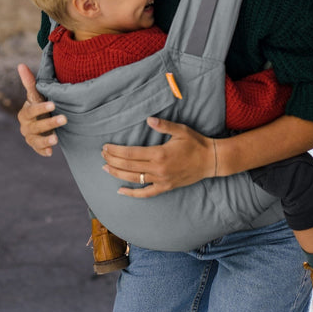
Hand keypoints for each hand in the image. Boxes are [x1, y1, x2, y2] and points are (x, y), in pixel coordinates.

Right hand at [16, 63, 65, 157]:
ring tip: (57, 138)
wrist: (41, 118)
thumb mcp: (36, 95)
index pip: (32, 111)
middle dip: (50, 123)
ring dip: (46, 140)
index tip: (53, 104)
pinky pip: (39, 150)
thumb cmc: (39, 104)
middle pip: (36, 126)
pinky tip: (50, 152)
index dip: (41, 108)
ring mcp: (30, 137)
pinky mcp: (36, 146)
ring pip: (36, 140)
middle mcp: (25, 126)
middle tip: (64, 119)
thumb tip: (21, 65)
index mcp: (24, 113)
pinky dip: (43, 151)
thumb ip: (30, 82)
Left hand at [101, 117, 215, 196]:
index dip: (116, 151)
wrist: (210, 161)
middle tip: (102, 155)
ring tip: (105, 168)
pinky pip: (146, 193)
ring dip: (118, 174)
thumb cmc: (196, 143)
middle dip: (113, 161)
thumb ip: (164, 125)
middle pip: (129, 166)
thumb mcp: (180, 130)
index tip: (105, 147)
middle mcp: (158, 169)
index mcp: (159, 154)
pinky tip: (120, 191)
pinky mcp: (166, 187)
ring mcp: (161, 180)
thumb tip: (148, 119)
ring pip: (134, 179)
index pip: (131, 154)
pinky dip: (132, 193)